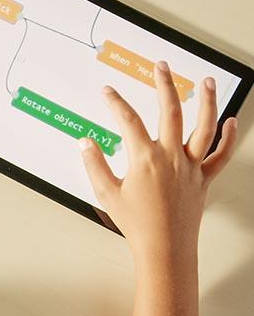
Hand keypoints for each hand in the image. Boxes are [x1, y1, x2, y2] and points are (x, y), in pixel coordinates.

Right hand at [80, 61, 238, 263]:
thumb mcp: (107, 193)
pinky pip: (221, 154)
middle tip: (161, 67)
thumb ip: (94, 165)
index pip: (128, 121)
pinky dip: (228, 136)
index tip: (108, 92)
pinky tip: (231, 121)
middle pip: (171, 111)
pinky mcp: (204, 178)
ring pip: (204, 126)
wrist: (165, 248)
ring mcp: (191, 166)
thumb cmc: (136, 224)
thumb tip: (85, 143)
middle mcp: (171, 157)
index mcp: (145, 159)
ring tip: (205, 82)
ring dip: (206, 101)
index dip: (116, 103)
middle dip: (165, 84)